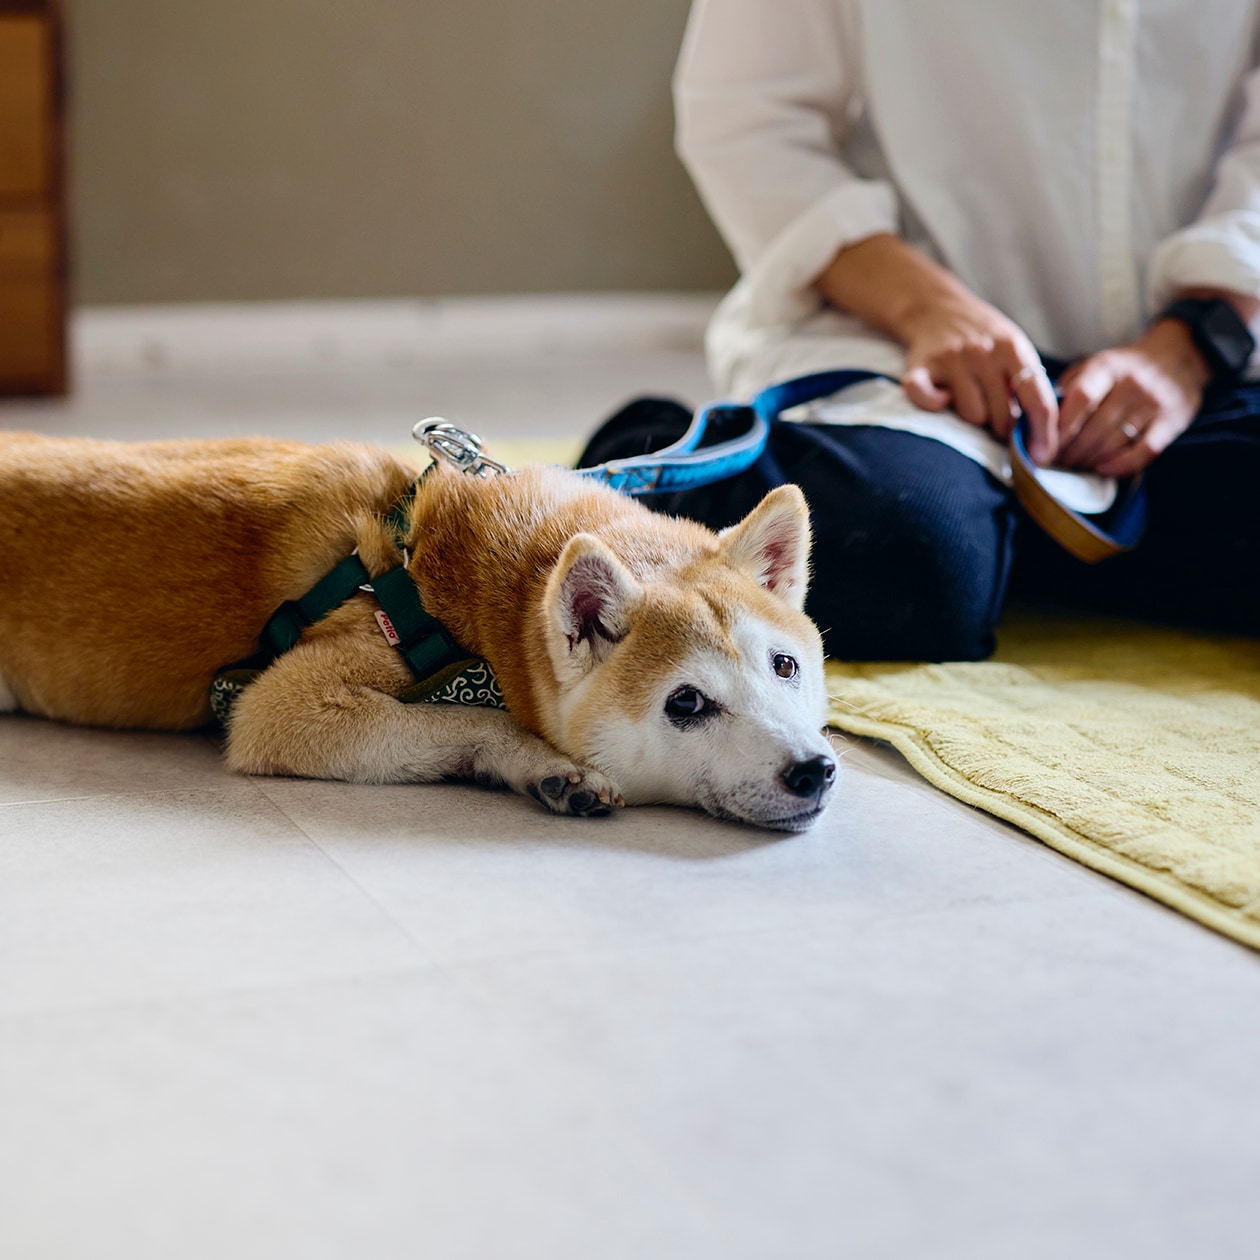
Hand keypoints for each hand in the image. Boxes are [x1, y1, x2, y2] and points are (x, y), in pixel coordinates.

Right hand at [813, 234, 1058, 462]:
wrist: (937, 308)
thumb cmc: (983, 338)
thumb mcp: (1015, 349)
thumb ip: (1029, 384)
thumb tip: (1043, 435)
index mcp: (1013, 349)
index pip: (1038, 400)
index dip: (1044, 433)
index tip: (1042, 456)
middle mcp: (983, 352)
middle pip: (1002, 417)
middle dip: (1002, 427)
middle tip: (996, 418)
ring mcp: (951, 359)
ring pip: (970, 415)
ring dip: (972, 417)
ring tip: (970, 400)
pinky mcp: (920, 367)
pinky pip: (927, 401)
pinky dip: (933, 405)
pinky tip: (940, 398)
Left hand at [1056, 320, 1209, 476]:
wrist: (1181, 356)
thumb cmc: (1125, 368)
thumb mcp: (1097, 364)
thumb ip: (1069, 386)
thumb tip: (1040, 415)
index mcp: (1107, 367)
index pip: (1079, 398)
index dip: (1058, 428)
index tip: (1042, 447)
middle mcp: (1131, 384)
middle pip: (1093, 427)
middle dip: (1069, 451)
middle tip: (1055, 463)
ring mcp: (1153, 403)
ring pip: (1114, 442)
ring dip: (1088, 461)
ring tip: (1073, 467)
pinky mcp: (1172, 421)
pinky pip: (1144, 451)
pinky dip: (1121, 466)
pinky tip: (1103, 470)